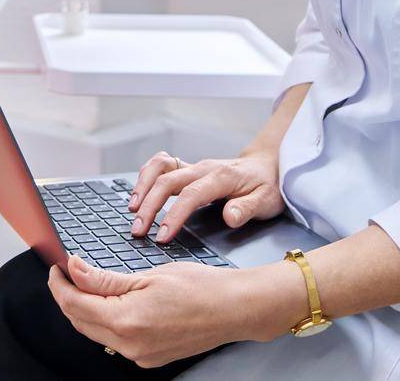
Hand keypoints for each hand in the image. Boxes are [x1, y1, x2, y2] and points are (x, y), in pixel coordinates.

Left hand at [48, 254, 259, 366]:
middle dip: (67, 297)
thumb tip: (74, 270)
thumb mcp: (147, 275)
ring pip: (95, 333)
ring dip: (83, 310)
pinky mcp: (148, 358)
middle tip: (65, 273)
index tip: (56, 267)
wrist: (232, 309)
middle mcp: (130, 345)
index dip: (59, 284)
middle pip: (80, 321)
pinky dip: (104, 322)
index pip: (74, 304)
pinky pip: (114, 341)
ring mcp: (139, 356)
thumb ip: (104, 279)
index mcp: (126, 320)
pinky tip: (108, 305)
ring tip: (84, 285)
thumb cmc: (200, 288)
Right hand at [126, 149, 283, 243]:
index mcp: (221, 177)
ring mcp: (194, 166)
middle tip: (138, 230)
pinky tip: (139, 192)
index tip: (162, 236)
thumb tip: (229, 216)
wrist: (268, 165)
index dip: (174, 215)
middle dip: (149, 205)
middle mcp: (203, 168)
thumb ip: (247, 208)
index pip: (191, 195)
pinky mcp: (188, 168)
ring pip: (160, 167)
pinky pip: (161, 164)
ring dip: (142, 186)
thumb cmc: (266, 185)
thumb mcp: (266, 201)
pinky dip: (146, 175)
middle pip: (168, 180)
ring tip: (132, 209)